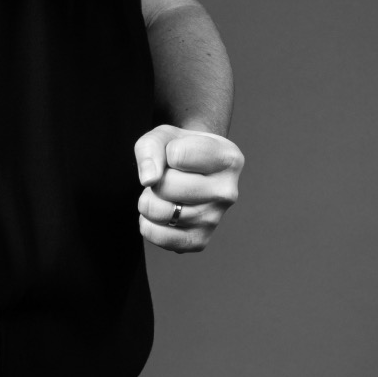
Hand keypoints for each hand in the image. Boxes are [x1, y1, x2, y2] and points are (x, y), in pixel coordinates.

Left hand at [134, 124, 244, 253]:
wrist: (190, 171)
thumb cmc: (179, 149)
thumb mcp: (163, 135)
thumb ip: (151, 148)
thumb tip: (149, 179)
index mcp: (228, 158)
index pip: (177, 154)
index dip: (166, 152)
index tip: (177, 153)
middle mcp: (227, 192)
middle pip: (166, 186)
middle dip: (156, 179)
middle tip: (168, 176)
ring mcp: (215, 219)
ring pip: (161, 212)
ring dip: (149, 200)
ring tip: (164, 194)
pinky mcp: (200, 241)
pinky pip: (159, 237)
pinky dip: (148, 224)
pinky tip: (162, 213)